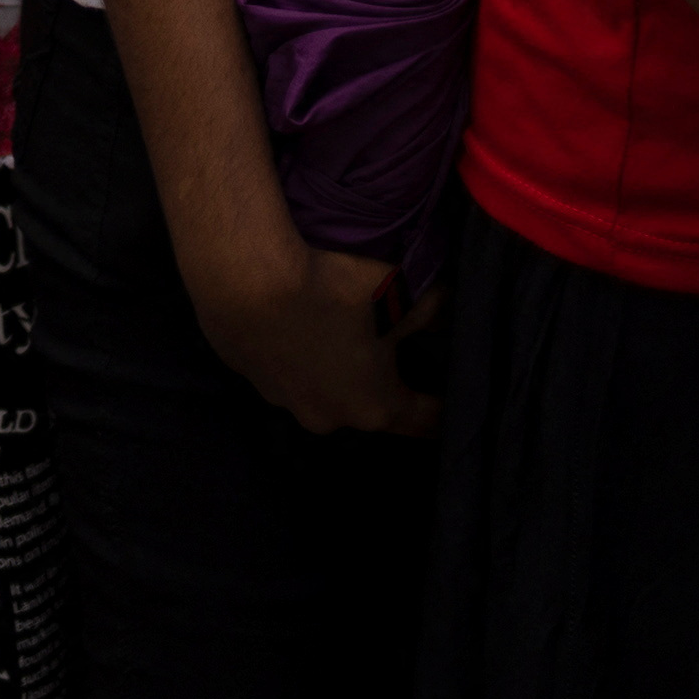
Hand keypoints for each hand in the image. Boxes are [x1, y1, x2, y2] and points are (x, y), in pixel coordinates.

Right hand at [194, 235, 440, 437]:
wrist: (245, 277)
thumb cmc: (331, 292)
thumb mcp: (400, 292)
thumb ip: (436, 308)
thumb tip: (452, 312)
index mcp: (375, 406)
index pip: (426, 421)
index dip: (444, 407)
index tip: (453, 396)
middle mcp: (329, 417)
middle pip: (367, 406)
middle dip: (380, 382)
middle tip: (386, 346)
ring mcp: (282, 400)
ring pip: (319, 390)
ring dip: (330, 369)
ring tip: (330, 329)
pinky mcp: (247, 375)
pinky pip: (280, 369)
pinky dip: (291, 352)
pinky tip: (289, 319)